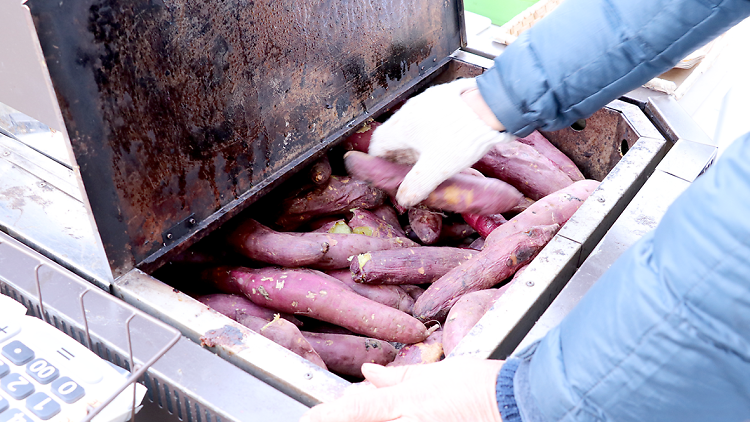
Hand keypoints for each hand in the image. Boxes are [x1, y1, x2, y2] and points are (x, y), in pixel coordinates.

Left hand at [300, 357, 504, 421]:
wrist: (511, 404)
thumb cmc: (478, 386)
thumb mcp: (433, 374)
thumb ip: (396, 377)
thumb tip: (370, 374)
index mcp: (403, 403)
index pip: (353, 411)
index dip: (327, 415)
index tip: (309, 417)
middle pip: (363, 421)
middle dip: (349, 416)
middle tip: (338, 410)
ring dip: (372, 418)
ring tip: (398, 406)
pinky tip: (402, 413)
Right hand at [368, 78, 514, 206]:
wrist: (492, 108)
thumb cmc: (462, 137)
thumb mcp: (436, 169)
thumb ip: (416, 186)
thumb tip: (404, 199)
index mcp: (402, 126)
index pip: (378, 143)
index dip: (378, 160)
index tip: (386, 173)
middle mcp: (411, 110)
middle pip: (395, 134)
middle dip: (399, 154)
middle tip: (409, 171)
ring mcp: (428, 100)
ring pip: (413, 124)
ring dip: (415, 143)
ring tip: (428, 159)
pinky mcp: (445, 97)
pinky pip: (430, 116)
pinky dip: (431, 131)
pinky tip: (446, 142)